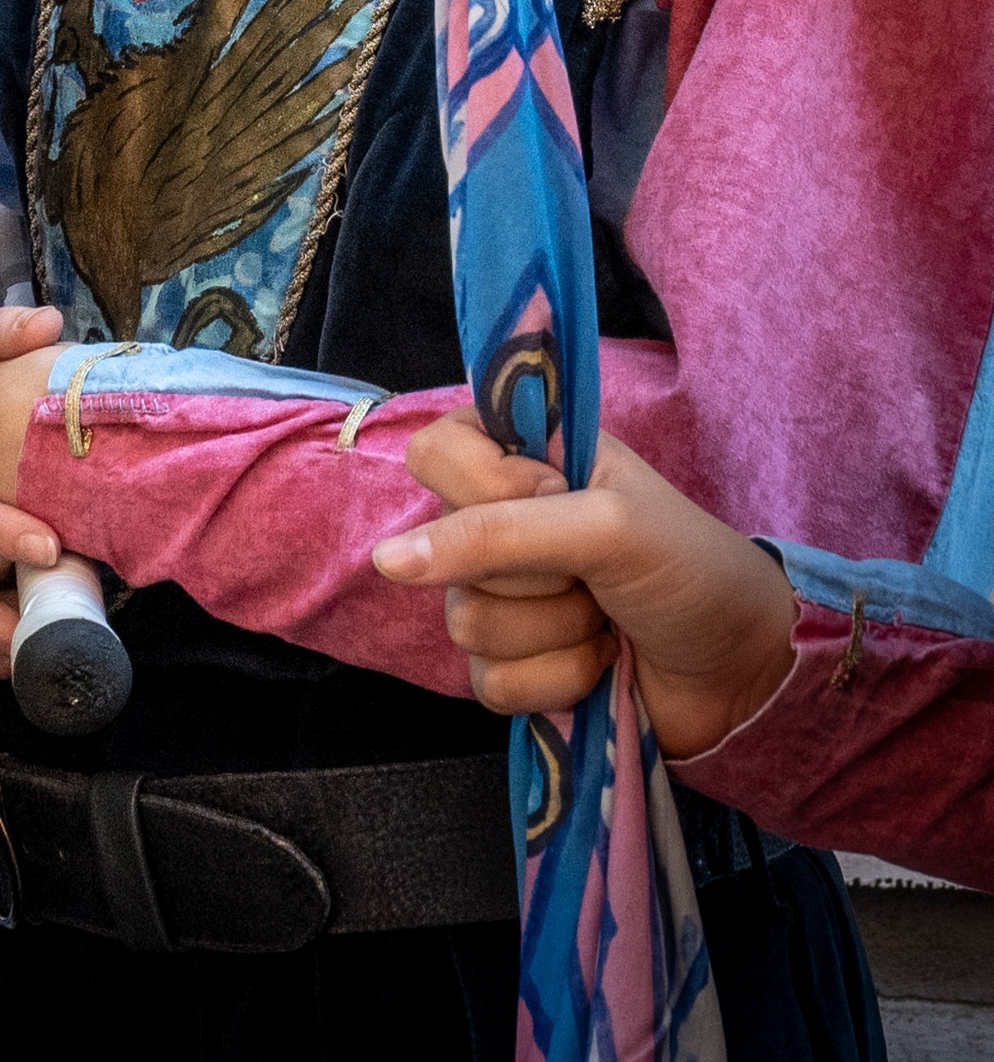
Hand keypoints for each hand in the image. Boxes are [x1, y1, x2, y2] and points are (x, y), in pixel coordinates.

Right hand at [373, 415, 798, 760]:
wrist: (752, 670)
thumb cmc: (691, 568)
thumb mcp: (602, 526)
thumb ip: (493, 534)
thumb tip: (385, 562)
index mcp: (520, 459)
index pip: (432, 453)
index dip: (483, 487)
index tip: (550, 498)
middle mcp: (498, 523)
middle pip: (443, 552)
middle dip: (535, 576)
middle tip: (595, 571)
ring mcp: (504, 599)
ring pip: (466, 624)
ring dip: (554, 632)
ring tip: (606, 620)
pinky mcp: (515, 667)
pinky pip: (489, 682)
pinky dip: (557, 680)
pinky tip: (600, 665)